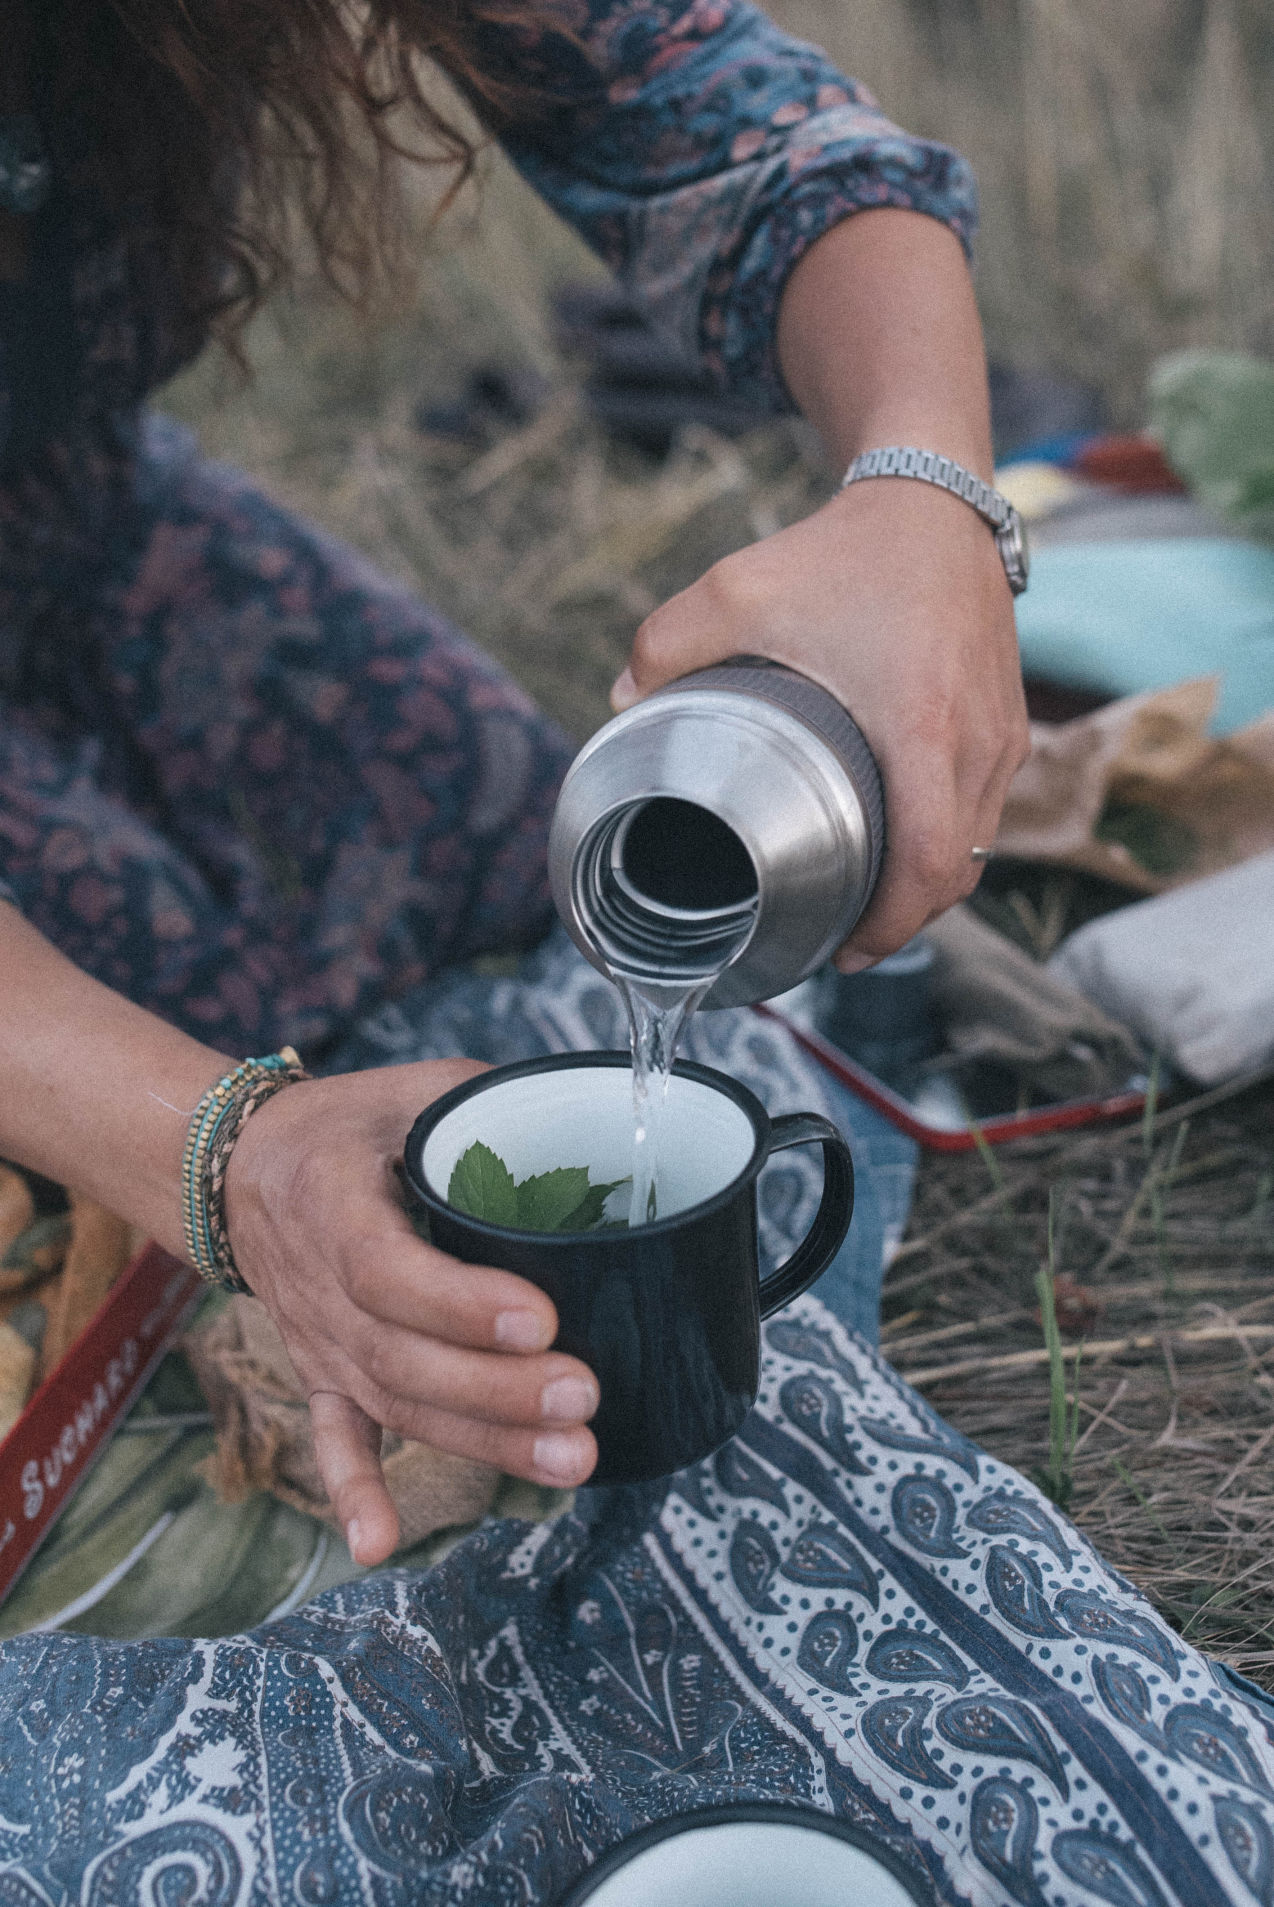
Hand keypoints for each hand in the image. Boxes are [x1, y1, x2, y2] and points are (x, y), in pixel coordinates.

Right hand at [224, 1061, 599, 1566]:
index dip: (460, 1304)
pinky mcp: (323, 1373)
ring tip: (571, 1459)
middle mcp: (319, 1285)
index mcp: (332, 1203)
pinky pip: (334, 1439)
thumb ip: (490, 1107)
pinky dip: (355, 1493)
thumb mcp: (411, 1090)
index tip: (541, 1319)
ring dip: (480, 1440)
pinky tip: (382, 1547)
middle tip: (585, 1398)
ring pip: (395, 1404)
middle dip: (498, 1389)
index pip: (389, 1271)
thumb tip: (599, 1123)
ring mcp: (320, 1339)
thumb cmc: (346, 1125)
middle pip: (402, 1357)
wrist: (240, 1170)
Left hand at [610, 475, 1028, 965]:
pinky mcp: (1009, 724)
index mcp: (921, 726)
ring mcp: (1002, 734)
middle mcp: (977, 740)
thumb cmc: (843, 551)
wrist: (933, 499)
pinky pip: (985, 812)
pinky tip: (901, 854)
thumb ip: (666, 647)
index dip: (890, 926)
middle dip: (900, 922)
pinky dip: (948, 846)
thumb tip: (620, 710)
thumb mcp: (739, 590)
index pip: (929, 865)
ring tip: (863, 909)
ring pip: (978, 849)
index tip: (841, 951)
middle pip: (957, 874)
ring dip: (926, 888)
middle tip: (838, 944)